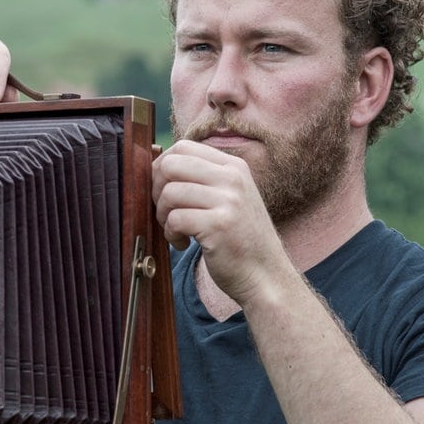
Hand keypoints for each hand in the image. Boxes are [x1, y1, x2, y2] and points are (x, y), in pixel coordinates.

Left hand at [152, 139, 287, 305]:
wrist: (266, 276)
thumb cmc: (239, 239)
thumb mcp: (230, 198)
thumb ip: (203, 179)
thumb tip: (159, 165)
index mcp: (234, 166)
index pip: (183, 147)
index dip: (162, 167)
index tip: (163, 190)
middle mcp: (232, 178)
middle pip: (171, 164)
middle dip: (157, 189)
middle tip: (166, 212)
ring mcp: (228, 200)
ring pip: (169, 193)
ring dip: (162, 215)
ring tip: (176, 231)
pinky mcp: (218, 225)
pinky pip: (174, 219)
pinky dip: (171, 234)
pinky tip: (183, 243)